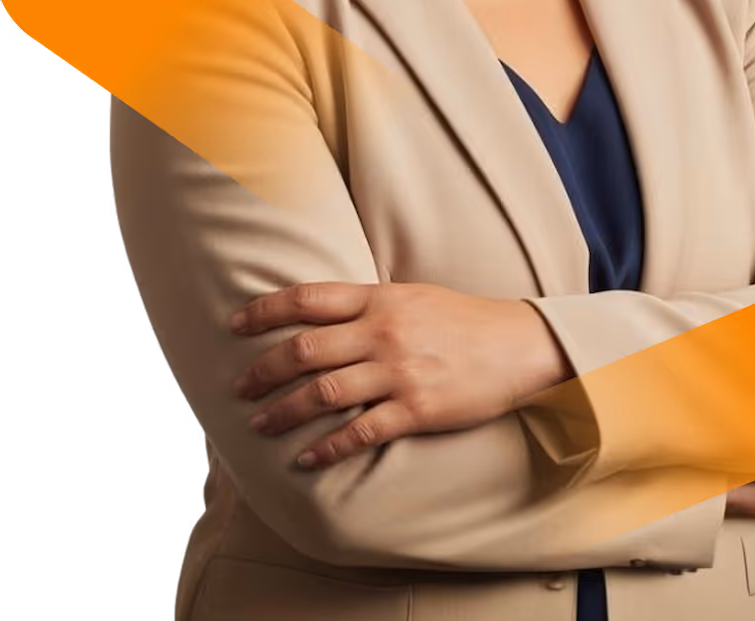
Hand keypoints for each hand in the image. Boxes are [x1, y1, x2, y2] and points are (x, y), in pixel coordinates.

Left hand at [230, 281, 564, 467]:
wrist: (519, 344)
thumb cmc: (464, 318)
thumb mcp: (413, 296)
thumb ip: (369, 304)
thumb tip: (321, 312)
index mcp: (380, 298)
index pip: (308, 298)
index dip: (265, 311)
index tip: (235, 325)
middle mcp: (383, 331)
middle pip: (304, 349)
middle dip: (263, 370)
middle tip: (238, 387)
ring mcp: (399, 371)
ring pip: (323, 393)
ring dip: (283, 412)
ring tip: (259, 424)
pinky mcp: (416, 408)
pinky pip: (360, 431)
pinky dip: (326, 447)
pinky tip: (306, 458)